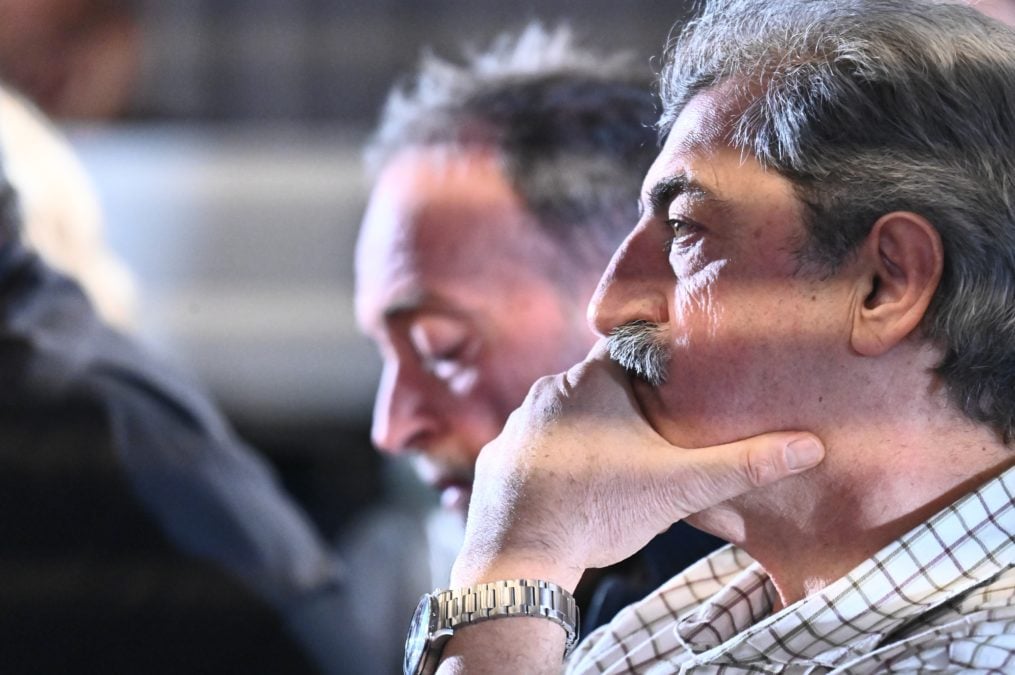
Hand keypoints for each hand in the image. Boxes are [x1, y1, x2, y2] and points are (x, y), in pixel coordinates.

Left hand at [452, 341, 824, 589]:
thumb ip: (742, 464)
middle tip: (660, 429)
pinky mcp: (499, 455)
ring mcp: (518, 422)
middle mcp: (548, 389)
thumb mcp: (679, 486)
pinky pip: (536, 444)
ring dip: (591, 430)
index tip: (683, 374)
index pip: (633, 346)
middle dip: (630, 402)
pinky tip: (575, 483)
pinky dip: (557, 457)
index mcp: (592, 379)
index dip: (660, 358)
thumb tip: (808, 447)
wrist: (520, 557)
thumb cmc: (600, 511)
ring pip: (566, 414)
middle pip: (600, 382)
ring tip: (620, 461)